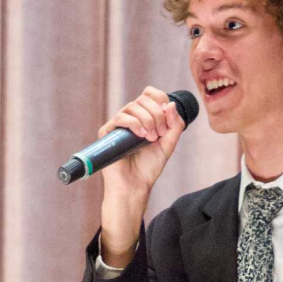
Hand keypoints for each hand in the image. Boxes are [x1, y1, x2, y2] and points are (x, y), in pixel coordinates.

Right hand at [98, 87, 186, 227]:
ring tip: (151, 138)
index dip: (160, 99)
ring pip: (133, 106)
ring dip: (147, 120)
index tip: (167, 119)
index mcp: (144, 118)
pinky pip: (121, 117)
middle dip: (156, 115)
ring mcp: (118, 125)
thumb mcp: (168, 145)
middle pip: (143, 99)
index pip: (150, 95)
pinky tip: (141, 135)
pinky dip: (134, 123)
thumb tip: (170, 104)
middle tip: (160, 134)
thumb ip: (175, 125)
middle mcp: (131, 118)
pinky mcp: (108, 132)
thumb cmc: (149, 168)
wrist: (134, 186)